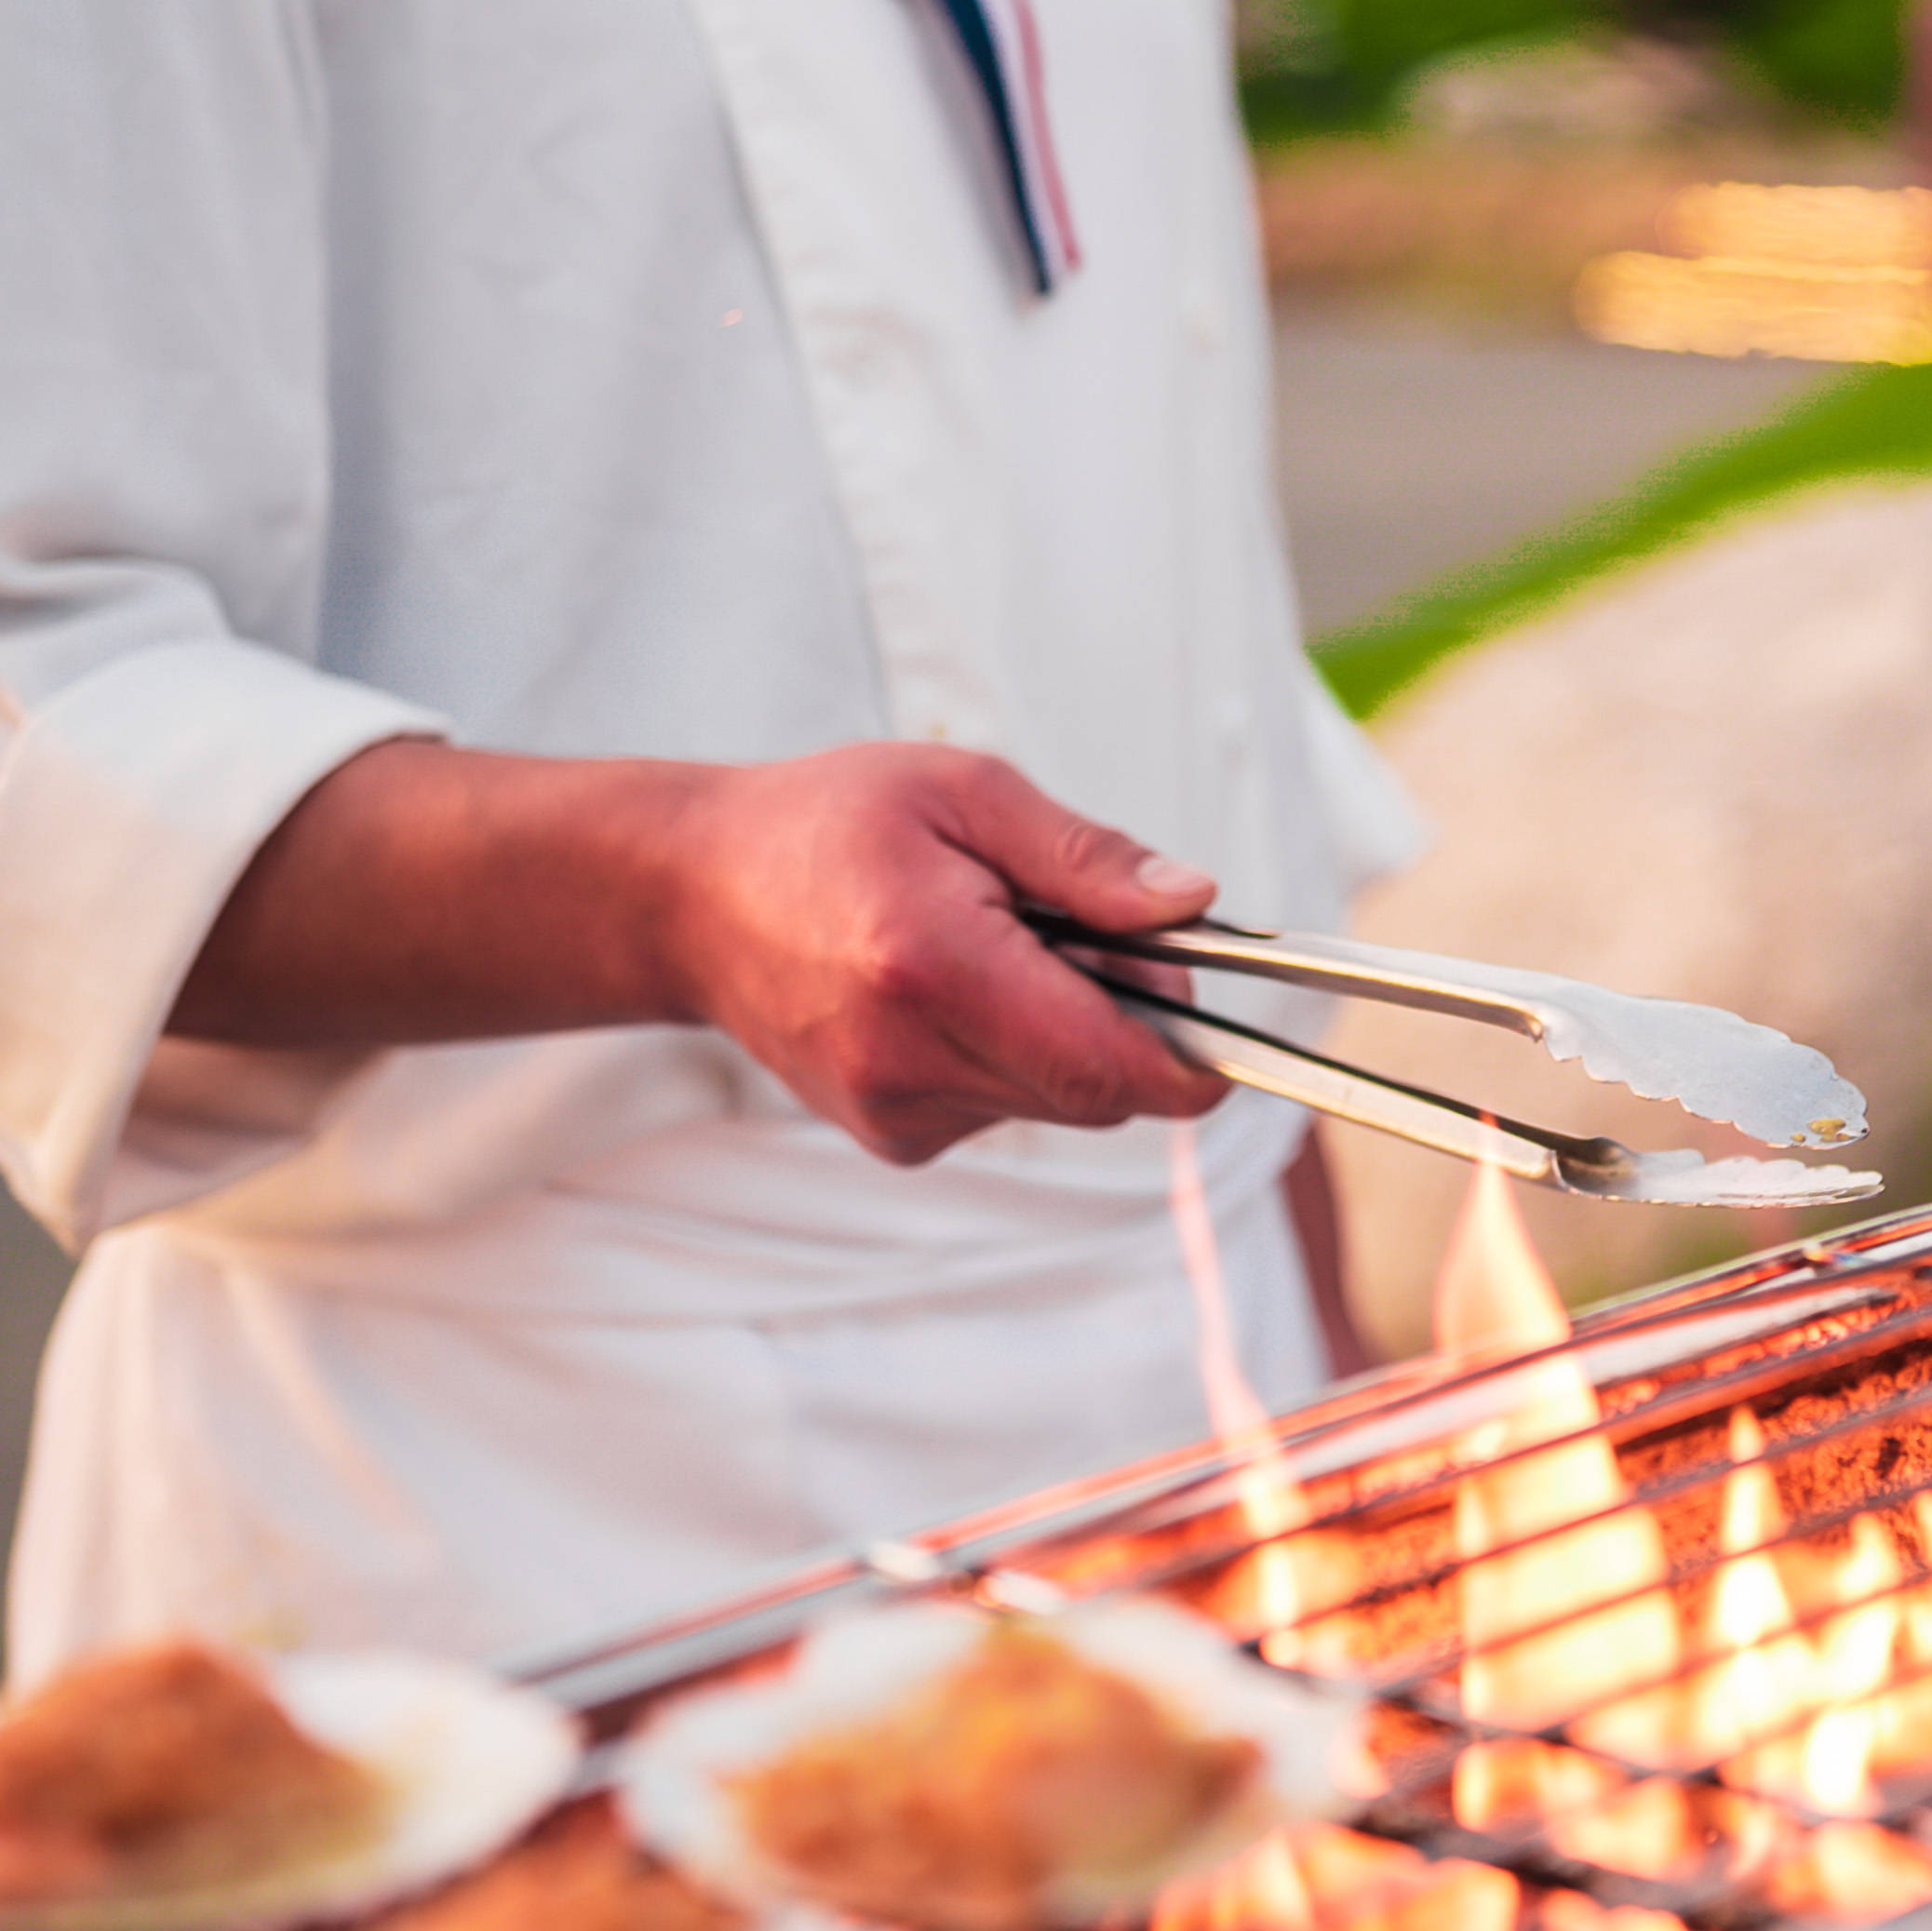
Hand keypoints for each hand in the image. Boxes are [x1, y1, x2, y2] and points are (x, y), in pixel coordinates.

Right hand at [656, 742, 1234, 1160]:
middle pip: (1097, 1091)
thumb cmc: (828, 824)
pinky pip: (1006, 1108)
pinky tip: (960, 989)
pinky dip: (1017, 1054)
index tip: (1236, 1034)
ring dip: (1071, 1034)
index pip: (1105, 1065)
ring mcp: (893, 1114)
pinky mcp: (891, 1136)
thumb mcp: (966, 794)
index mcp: (934, 970)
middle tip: (1100, 930)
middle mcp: (909, 1063)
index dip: (1190, 1060)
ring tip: (1007, 945)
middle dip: (1134, 1022)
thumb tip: (1194, 905)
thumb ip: (1087, 856)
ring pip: (1058, 1103)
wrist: (695, 898)